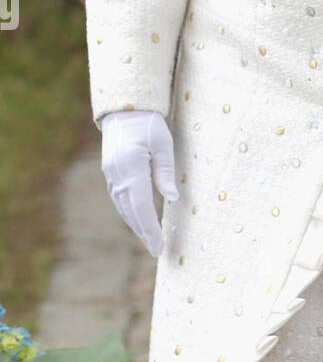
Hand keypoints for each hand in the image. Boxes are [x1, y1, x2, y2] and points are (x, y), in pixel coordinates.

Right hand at [100, 110, 177, 256]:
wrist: (124, 111)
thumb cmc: (148, 124)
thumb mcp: (163, 143)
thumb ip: (165, 171)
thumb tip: (172, 198)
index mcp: (131, 169)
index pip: (141, 206)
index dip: (150, 228)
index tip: (158, 245)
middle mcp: (117, 177)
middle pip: (131, 212)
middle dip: (144, 233)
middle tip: (156, 250)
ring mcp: (111, 177)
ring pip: (123, 208)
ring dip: (136, 225)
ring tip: (150, 240)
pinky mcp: (111, 175)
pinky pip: (120, 199)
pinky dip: (130, 212)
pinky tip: (138, 220)